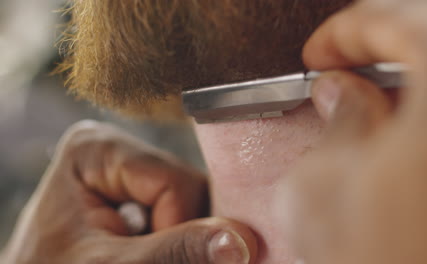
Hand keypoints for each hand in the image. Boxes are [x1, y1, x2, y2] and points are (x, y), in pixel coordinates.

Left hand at [1, 120, 256, 263]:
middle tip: (156, 260)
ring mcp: (132, 173)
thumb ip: (174, 252)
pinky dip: (181, 242)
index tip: (150, 259)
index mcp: (96, 148)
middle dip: (185, 236)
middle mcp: (119, 151)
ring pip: (196, 205)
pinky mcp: (142, 195)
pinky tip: (160, 252)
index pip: (174, 181)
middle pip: (190, 190)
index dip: (178, 228)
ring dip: (186, 242)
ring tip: (153, 257)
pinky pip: (186, 214)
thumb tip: (242, 241)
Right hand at [279, 1, 426, 262]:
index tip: (319, 54)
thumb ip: (334, 124)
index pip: (406, 21)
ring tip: (379, 100)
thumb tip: (338, 92)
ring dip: (422, 75)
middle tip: (351, 66)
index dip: (351, 30)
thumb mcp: (321, 192)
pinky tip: (412, 140)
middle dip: (394, 39)